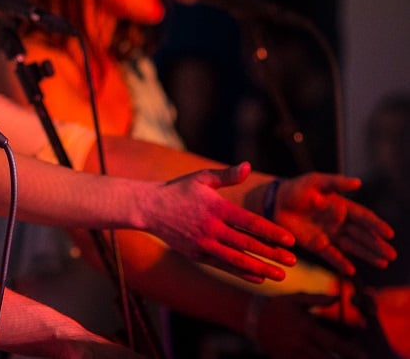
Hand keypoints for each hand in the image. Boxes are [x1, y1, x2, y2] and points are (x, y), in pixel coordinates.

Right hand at [151, 162, 297, 282]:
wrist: (148, 208)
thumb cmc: (179, 190)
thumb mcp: (202, 178)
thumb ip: (227, 175)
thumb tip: (248, 166)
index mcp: (216, 207)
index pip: (250, 222)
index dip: (271, 232)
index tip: (290, 240)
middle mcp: (211, 227)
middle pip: (247, 243)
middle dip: (272, 253)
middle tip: (294, 261)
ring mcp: (202, 243)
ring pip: (236, 259)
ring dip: (260, 268)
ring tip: (281, 275)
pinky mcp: (196, 254)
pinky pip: (223, 264)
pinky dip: (241, 272)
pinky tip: (258, 276)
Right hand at [253, 293, 367, 358]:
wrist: (250, 317)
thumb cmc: (276, 306)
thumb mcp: (296, 299)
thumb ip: (317, 299)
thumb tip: (337, 298)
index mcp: (306, 328)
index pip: (334, 343)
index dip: (351, 351)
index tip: (363, 355)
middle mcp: (301, 344)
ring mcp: (292, 354)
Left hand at [273, 174, 395, 275]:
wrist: (274, 202)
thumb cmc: (297, 189)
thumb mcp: (316, 181)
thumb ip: (336, 183)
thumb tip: (358, 182)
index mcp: (341, 207)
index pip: (363, 218)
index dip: (376, 225)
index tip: (389, 234)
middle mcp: (338, 223)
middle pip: (362, 235)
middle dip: (377, 245)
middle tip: (392, 255)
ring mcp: (329, 235)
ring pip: (352, 246)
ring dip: (367, 255)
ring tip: (383, 263)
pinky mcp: (316, 245)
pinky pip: (331, 255)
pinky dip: (341, 262)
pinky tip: (352, 271)